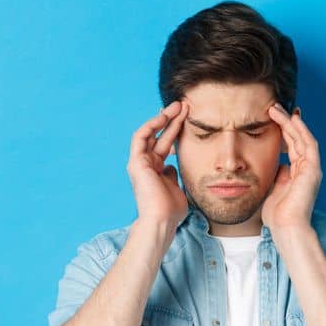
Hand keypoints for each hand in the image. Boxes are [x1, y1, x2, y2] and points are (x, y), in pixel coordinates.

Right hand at [128, 99, 189, 226]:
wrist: (162, 220)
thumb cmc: (171, 210)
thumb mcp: (176, 188)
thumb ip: (173, 175)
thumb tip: (172, 166)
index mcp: (156, 170)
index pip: (165, 145)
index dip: (175, 131)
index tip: (188, 118)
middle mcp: (146, 164)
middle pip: (159, 136)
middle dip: (172, 120)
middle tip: (184, 106)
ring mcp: (140, 162)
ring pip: (150, 133)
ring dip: (162, 118)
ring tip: (177, 106)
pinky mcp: (136, 162)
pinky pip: (141, 137)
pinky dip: (151, 125)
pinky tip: (163, 116)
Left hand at [262, 103, 320, 229]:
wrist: (287, 228)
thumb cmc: (278, 215)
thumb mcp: (273, 189)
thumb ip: (277, 175)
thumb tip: (278, 164)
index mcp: (298, 174)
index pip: (293, 147)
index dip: (284, 131)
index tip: (272, 118)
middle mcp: (307, 169)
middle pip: (298, 139)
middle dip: (286, 122)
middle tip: (273, 107)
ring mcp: (311, 169)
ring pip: (303, 138)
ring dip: (291, 122)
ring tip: (276, 108)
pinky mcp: (312, 170)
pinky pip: (308, 144)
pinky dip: (301, 130)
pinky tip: (291, 119)